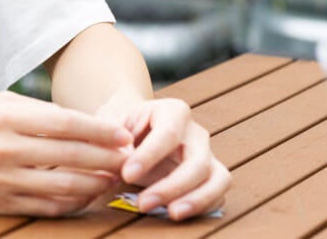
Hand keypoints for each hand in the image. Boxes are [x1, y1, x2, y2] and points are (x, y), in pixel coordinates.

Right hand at [0, 91, 132, 216]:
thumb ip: (35, 112)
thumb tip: (82, 124)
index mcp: (4, 117)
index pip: (65, 123)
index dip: (100, 131)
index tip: (123, 136)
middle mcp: (3, 148)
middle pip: (70, 156)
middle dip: (107, 159)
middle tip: (131, 160)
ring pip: (63, 187)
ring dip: (95, 185)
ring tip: (115, 180)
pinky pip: (45, 207)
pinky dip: (71, 203)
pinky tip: (86, 197)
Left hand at [96, 96, 230, 220]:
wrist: (128, 131)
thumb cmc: (118, 127)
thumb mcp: (108, 124)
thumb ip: (111, 140)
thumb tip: (117, 161)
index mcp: (173, 111)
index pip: (168, 134)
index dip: (149, 157)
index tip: (126, 174)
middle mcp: (195, 133)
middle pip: (197, 161)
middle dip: (172, 186)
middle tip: (144, 203)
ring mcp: (207, 155)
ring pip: (218, 179)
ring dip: (197, 200)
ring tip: (171, 214)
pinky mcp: (210, 177)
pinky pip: (218, 195)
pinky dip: (203, 207)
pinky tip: (178, 214)